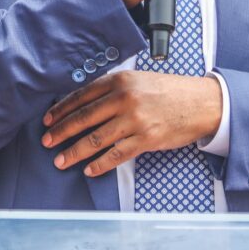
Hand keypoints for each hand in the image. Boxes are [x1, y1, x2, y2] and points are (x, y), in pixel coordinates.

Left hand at [41, 70, 222, 177]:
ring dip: (74, 152)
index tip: (47, 120)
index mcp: (120, 80)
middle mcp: (125, 98)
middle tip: (46, 142)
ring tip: (60, 161)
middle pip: (83, 118)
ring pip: (95, 139)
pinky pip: (116, 155)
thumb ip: (114, 88)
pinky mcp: (146, 139)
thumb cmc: (171, 91)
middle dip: (60, 132)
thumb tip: (85, 104)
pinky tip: (89, 170)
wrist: (202, 102)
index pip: (82, 96)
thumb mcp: (139, 79)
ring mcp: (135, 120)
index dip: (61, 110)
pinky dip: (100, 164)